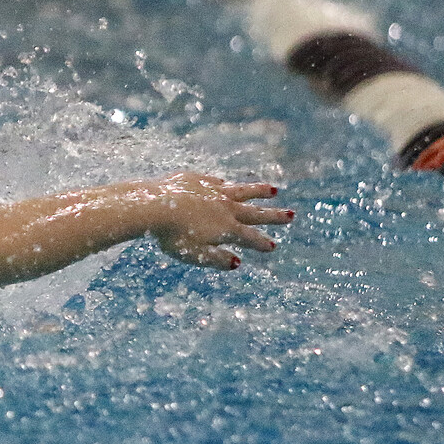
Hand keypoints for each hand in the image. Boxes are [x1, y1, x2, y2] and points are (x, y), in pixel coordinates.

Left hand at [142, 172, 291, 270]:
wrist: (152, 205)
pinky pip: (217, 182)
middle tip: (291, 215)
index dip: (262, 243)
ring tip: (274, 191)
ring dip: (259, 191)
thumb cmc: (170, 236)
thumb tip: (237, 263)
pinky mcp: (198, 180)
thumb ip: (216, 259)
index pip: (250, 237)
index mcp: (226, 228)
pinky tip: (229, 184)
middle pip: (254, 212)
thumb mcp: (194, 254)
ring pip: (242, 191)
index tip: (273, 246)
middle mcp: (225, 208)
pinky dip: (227, 185)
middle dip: (273, 215)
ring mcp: (213, 191)